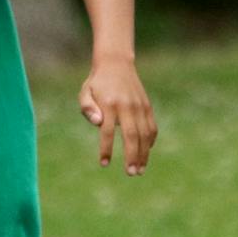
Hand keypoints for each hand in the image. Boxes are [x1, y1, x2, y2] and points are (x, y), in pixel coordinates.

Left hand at [78, 57, 156, 175]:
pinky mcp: (147, 106)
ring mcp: (139, 106)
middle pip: (131, 135)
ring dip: (144, 154)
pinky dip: (150, 141)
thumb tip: (98, 123)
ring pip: (145, 134)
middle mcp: (126, 106)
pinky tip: (146, 152)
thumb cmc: (97, 83)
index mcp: (109, 103)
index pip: (107, 131)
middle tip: (131, 173)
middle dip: (132, 156)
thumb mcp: (85, 92)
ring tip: (140, 170)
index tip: (104, 163)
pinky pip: (152, 127)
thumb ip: (87, 108)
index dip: (106, 149)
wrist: (116, 64)